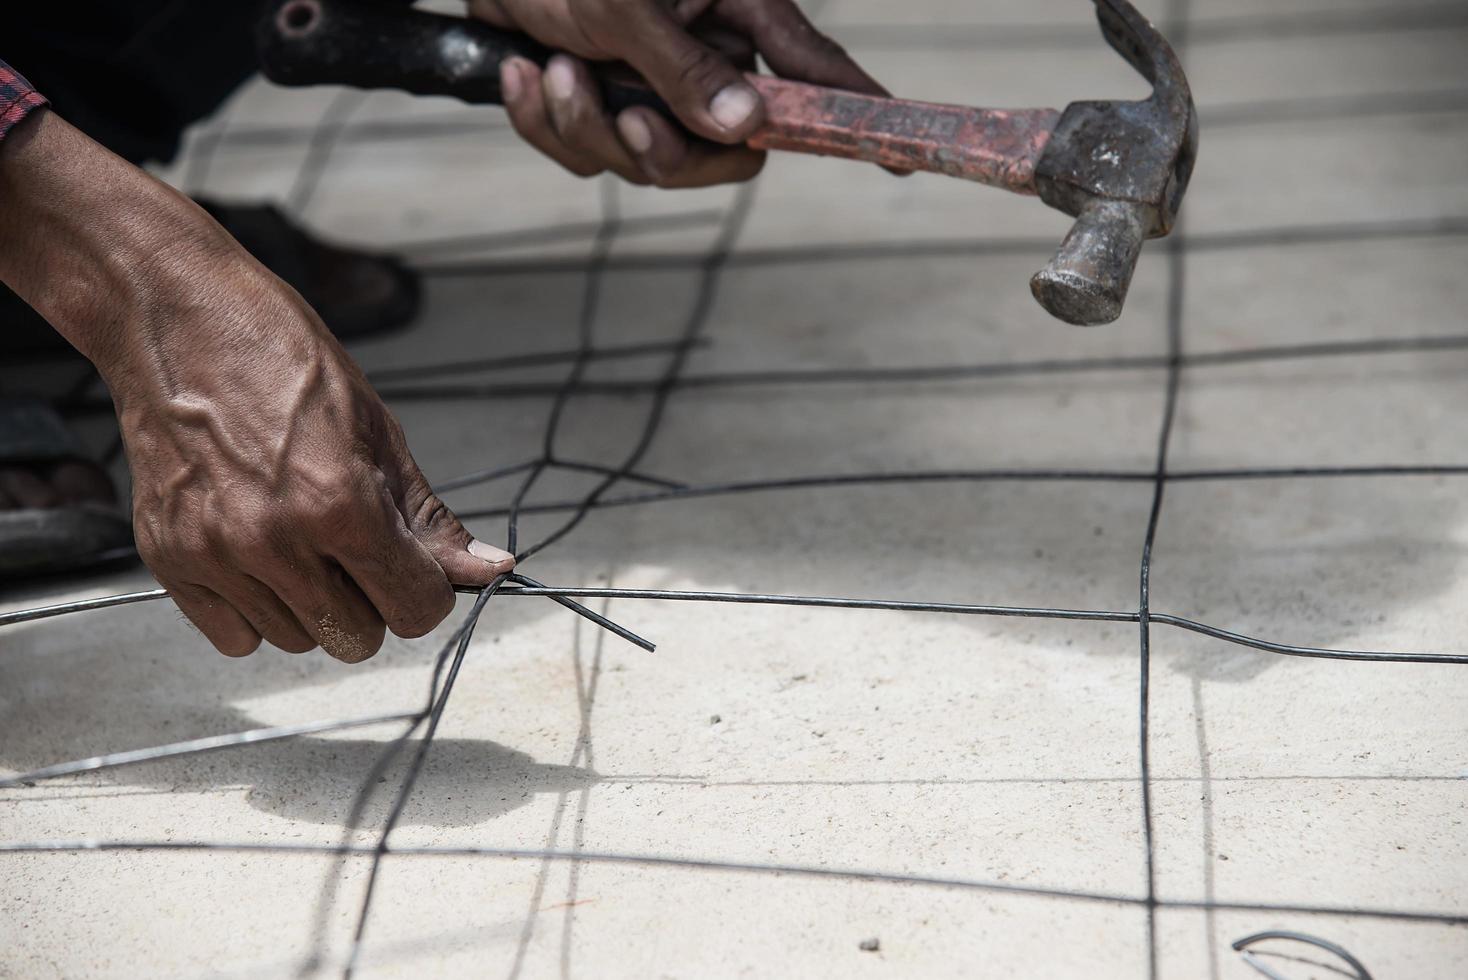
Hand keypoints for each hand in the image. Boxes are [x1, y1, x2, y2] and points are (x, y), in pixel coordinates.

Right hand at [0, 111, 513, 661]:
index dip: (427, 591)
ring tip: (300, 538)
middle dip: (372, 602)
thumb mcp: (381, 431)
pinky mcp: (168, 560)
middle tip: (355, 547)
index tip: (416, 568)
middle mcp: (275, 541)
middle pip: (358, 638)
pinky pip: (234, 636)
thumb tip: (490, 570)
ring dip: (313, 606)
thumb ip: (429, 517)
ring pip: (298, 640)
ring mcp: (215, 554)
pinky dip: (255, 608)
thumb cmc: (286, 361)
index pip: (415, 610)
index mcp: (341, 505)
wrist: (180, 321)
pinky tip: (257, 555)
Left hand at [468, 0, 891, 186]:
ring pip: (648, 162)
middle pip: (727, 152)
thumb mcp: (626, 6)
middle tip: (625, 119)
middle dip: (663, 154)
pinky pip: (590, 156)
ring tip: (551, 71)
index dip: (857, 117)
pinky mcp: (600, 105)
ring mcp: (654, 88)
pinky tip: (521, 73)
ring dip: (586, 128)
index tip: (901, 160)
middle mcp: (705, 59)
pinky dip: (547, 125)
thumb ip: (685, 69)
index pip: (815, 75)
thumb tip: (746, 125)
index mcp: (736, 14)